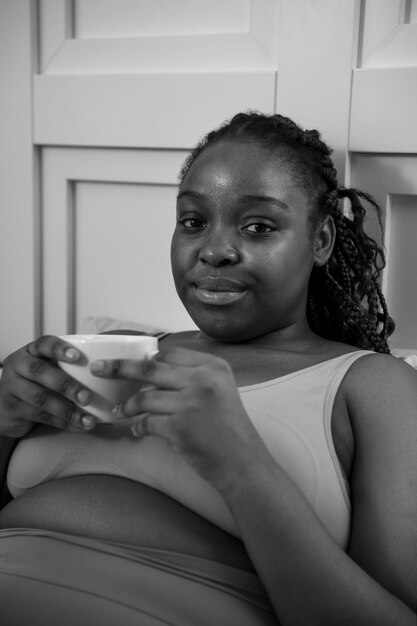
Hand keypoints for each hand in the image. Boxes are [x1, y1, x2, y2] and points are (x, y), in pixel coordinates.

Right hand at [0, 335, 95, 437]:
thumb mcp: (48, 368)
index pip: (44, 344)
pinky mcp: (12, 408)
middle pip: (40, 371)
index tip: (78, 357)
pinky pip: (40, 416)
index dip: (60, 349)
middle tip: (88, 397)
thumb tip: (109, 371)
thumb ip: (69, 366)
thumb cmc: (37, 382)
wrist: (6, 406)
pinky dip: (63, 422)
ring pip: (41, 398)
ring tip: (88, 420)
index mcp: (31, 351)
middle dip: (67, 385)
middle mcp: (18, 365)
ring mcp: (12, 387)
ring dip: (68, 410)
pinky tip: (79, 426)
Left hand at [91, 347, 268, 492]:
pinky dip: (138, 427)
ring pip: (143, 398)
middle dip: (119, 368)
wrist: (243, 462)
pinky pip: (147, 423)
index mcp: (213, 366)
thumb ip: (192, 377)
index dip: (145, 359)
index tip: (127, 361)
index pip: (169, 354)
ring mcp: (190, 404)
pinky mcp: (180, 428)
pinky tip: (138, 431)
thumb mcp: (220, 390)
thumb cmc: (229, 428)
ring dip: (127, 406)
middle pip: (149, 368)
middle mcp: (203, 380)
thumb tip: (151, 371)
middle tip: (98, 368)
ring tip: (119, 411)